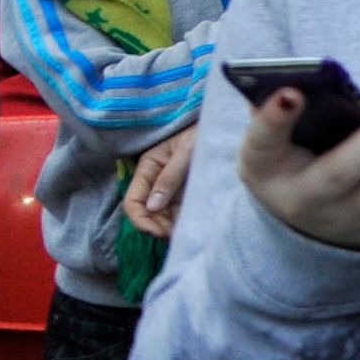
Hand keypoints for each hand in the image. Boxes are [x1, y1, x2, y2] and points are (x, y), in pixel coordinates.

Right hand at [124, 122, 198, 236]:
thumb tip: (153, 207)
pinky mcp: (188, 192)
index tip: (156, 232)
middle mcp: (157, 181)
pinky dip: (182, 222)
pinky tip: (192, 228)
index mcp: (148, 168)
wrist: (226, 124)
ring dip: (170, 227)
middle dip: (157, 227)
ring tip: (184, 235)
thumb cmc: (202, 131)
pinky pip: (180, 212)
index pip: (133, 201)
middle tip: (174, 236)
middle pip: (147, 212)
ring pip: (163, 216)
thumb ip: (170, 177)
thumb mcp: (186, 150)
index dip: (140, 219)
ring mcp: (172, 188)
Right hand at [238, 87, 359, 251]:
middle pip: (343, 172)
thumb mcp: (275, 137)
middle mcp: (304, 201)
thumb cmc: (295, 156)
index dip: (273, 119)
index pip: (262, 144)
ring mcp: (347, 216)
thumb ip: (284, 108)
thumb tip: (305, 77)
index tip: (291, 93)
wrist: (314, 211)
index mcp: (267, 169)